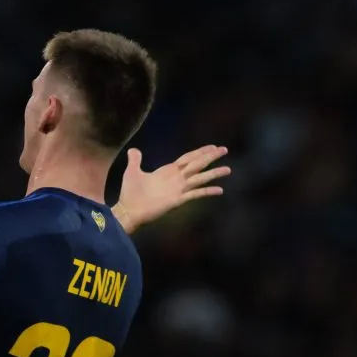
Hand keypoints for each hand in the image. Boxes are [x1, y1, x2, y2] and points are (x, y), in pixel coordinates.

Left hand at [113, 145, 230, 232]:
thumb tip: (133, 149)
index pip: (188, 158)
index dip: (200, 152)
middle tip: (225, 149)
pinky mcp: (177, 200)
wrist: (128, 210)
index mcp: (168, 171)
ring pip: (199, 178)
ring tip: (228, 169)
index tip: (212, 146)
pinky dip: (207, 192)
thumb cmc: (130, 193)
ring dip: (214, 173)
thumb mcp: (132, 172)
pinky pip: (195, 194)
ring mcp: (178, 189)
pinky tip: (220, 190)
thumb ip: (135, 160)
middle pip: (197, 164)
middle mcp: (176, 179)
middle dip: (210, 157)